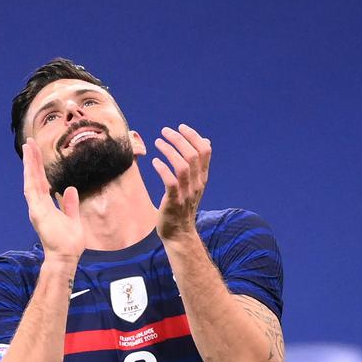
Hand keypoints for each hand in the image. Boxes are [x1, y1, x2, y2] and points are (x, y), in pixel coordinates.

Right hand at [22, 138, 82, 260]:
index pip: (41, 182)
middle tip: (29, 142)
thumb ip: (70, 204)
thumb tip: (69, 189)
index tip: (36, 152)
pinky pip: (31, 190)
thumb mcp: (73, 218)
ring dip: (29, 164)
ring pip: (31, 180)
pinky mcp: (36, 211)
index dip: (38, 167)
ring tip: (28, 147)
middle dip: (31, 160)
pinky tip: (28, 165)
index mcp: (46, 205)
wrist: (66, 256)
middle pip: (34, 178)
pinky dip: (30, 177)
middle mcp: (38, 204)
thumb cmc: (69, 242)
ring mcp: (36, 207)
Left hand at [151, 124, 211, 240]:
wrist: (179, 234)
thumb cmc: (183, 206)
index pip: (204, 151)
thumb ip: (199, 165)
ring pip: (183, 166)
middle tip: (164, 131)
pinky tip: (155, 161)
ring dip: (170, 151)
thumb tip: (206, 141)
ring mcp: (187, 193)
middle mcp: (197, 184)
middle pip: (193, 155)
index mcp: (202, 178)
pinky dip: (163, 169)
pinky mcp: (174, 201)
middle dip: (179, 139)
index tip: (181, 127)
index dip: (194, 136)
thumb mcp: (194, 184)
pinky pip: (171, 182)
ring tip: (157, 142)